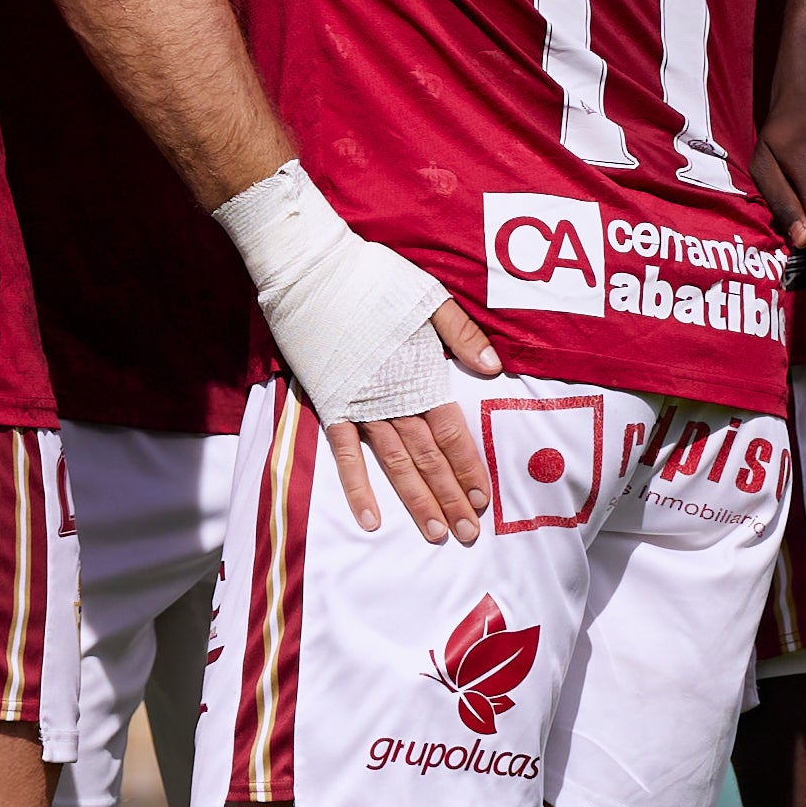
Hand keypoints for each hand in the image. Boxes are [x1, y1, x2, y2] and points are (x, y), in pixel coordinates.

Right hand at [325, 297, 509, 543]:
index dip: (469, 469)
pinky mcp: (330, 404)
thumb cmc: (372, 278)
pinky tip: (370, 518)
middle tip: (467, 534)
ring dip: (416, 501)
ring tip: (434, 533)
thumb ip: (461, 336)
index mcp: (421, 376)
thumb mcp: (428, 297)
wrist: (312, 271)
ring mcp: (361, 405)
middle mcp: (394, 399)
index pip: (453, 434)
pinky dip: (358, 487)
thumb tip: (493, 369)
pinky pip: (344, 454)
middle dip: (450, 498)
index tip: (482, 500)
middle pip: (429, 458)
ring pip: (394, 464)